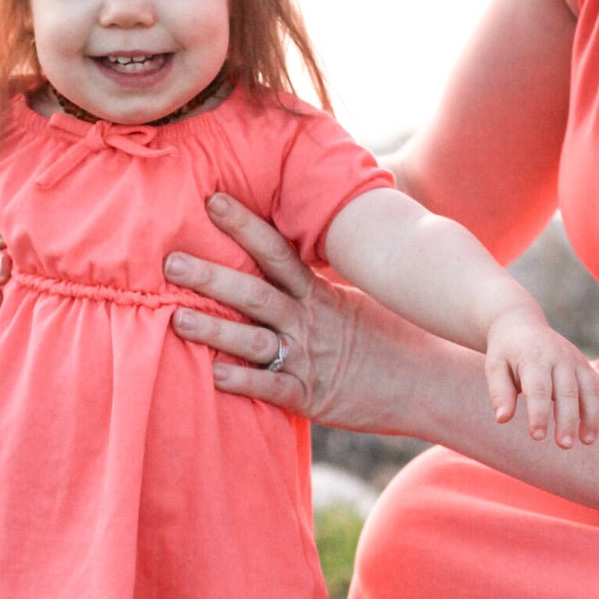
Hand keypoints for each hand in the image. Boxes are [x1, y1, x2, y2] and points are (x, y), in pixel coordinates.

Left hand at [163, 193, 411, 430]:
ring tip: (176, 319)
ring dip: (213, 330)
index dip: (243, 225)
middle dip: (210, 277)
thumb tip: (286, 257)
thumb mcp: (355, 301)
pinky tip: (214, 377)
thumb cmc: (393, 339)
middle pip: (253, 293)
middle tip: (169, 261)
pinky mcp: (311, 397)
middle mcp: (308, 321)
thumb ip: (317, 283)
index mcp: (318, 294)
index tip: (211, 201)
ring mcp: (309, 359)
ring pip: (254, 340)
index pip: (275, 251)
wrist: (429, 383)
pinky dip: (244, 382)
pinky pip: (273, 387)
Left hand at [485, 308, 598, 446]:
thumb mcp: (494, 367)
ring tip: (586, 442)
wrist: (521, 324)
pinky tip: (590, 432)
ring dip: (591, 416)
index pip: (538, 388)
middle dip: (567, 420)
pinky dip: (597, 409)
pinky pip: (596, 387)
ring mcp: (575, 360)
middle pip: (567, 391)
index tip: (537, 436)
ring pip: (590, 389)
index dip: (539, 413)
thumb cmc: (505, 353)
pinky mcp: (584, 365)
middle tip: (563, 446)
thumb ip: (500, 393)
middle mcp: (559, 357)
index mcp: (533, 357)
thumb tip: (502, 419)